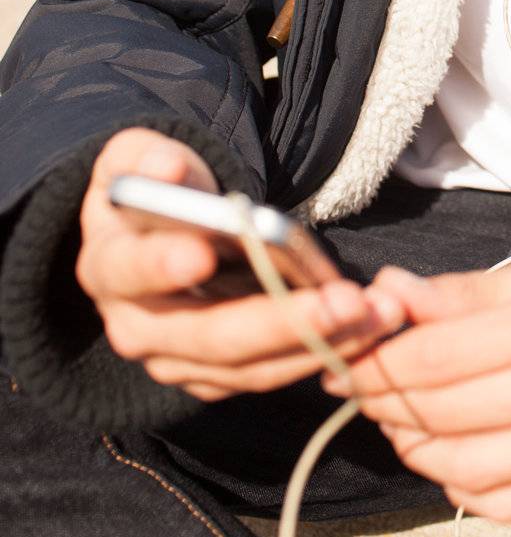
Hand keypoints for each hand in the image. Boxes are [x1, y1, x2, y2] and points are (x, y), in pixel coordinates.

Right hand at [76, 127, 403, 400]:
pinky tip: (366, 330)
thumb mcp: (142, 158)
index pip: (129, 270)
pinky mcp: (214, 378)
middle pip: (208, 336)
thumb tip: (166, 170)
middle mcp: (136, 327)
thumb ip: (150, 158)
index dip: (161, 264)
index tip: (202, 251)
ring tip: (376, 313)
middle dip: (281, 321)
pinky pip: (270, 375)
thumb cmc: (158, 189)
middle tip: (344, 302)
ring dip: (319, 343)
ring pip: (249, 367)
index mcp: (109, 266)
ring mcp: (176, 361)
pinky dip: (320, 354)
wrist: (163, 231)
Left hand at [321, 255, 510, 521]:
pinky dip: (457, 484)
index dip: (378, 362)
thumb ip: (461, 294)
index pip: (438, 357)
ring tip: (399, 421)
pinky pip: (501, 504)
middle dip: (384, 402)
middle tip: (361, 387)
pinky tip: (446, 455)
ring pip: (465, 468)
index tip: (346, 358)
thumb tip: (385, 293)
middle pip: (444, 414)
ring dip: (413, 447)